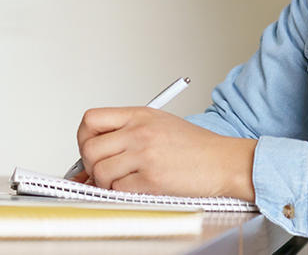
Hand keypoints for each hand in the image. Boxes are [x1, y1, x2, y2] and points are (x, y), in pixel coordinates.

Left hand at [72, 107, 256, 200]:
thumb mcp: (159, 124)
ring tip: (120, 182)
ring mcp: (146, 154)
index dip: (83, 137)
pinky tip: (134, 187)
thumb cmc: (195, 147)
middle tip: (100, 171)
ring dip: (105, 182)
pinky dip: (121, 192)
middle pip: (89, 148)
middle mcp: (140, 132)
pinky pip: (119, 188)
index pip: (91, 119)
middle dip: (90, 165)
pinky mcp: (152, 178)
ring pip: (101, 171)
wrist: (224, 161)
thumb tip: (94, 153)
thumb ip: (127, 132)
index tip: (88, 148)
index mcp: (139, 115)